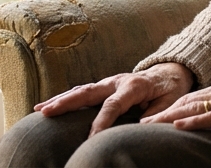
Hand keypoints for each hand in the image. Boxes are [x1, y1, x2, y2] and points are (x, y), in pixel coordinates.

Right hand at [33, 62, 193, 136]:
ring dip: (60, 100)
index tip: (91, 139)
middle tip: (46, 113)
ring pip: (81, 90)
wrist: (171, 72)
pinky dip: (65, 98)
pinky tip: (46, 106)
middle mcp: (117, 80)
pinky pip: (82, 92)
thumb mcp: (171, 102)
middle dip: (67, 102)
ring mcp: (108, 82)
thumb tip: (142, 129)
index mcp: (135, 85)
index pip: (113, 105)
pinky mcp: (104, 86)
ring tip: (39, 110)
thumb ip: (157, 115)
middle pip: (88, 91)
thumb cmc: (171, 89)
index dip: (101, 122)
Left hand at [140, 79, 210, 140]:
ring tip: (148, 126)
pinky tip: (177, 126)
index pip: (191, 97)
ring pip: (192, 107)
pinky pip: (209, 117)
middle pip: (186, 101)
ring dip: (168, 118)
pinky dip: (191, 121)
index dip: (170, 107)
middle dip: (162, 112)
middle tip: (140, 122)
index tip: (153, 116)